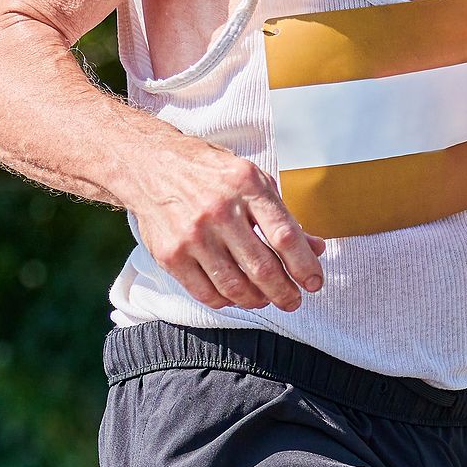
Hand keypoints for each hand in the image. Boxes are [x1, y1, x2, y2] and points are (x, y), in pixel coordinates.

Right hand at [126, 136, 324, 310]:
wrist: (150, 165)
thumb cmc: (209, 173)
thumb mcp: (252, 180)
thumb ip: (283, 216)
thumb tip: (316, 249)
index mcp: (246, 185)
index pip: (285, 237)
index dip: (305, 266)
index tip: (314, 282)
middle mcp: (219, 210)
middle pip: (263, 268)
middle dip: (285, 292)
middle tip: (294, 300)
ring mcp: (192, 234)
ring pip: (236, 287)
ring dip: (258, 300)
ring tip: (267, 299)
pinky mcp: (171, 254)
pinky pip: (206, 293)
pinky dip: (228, 301)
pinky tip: (237, 296)